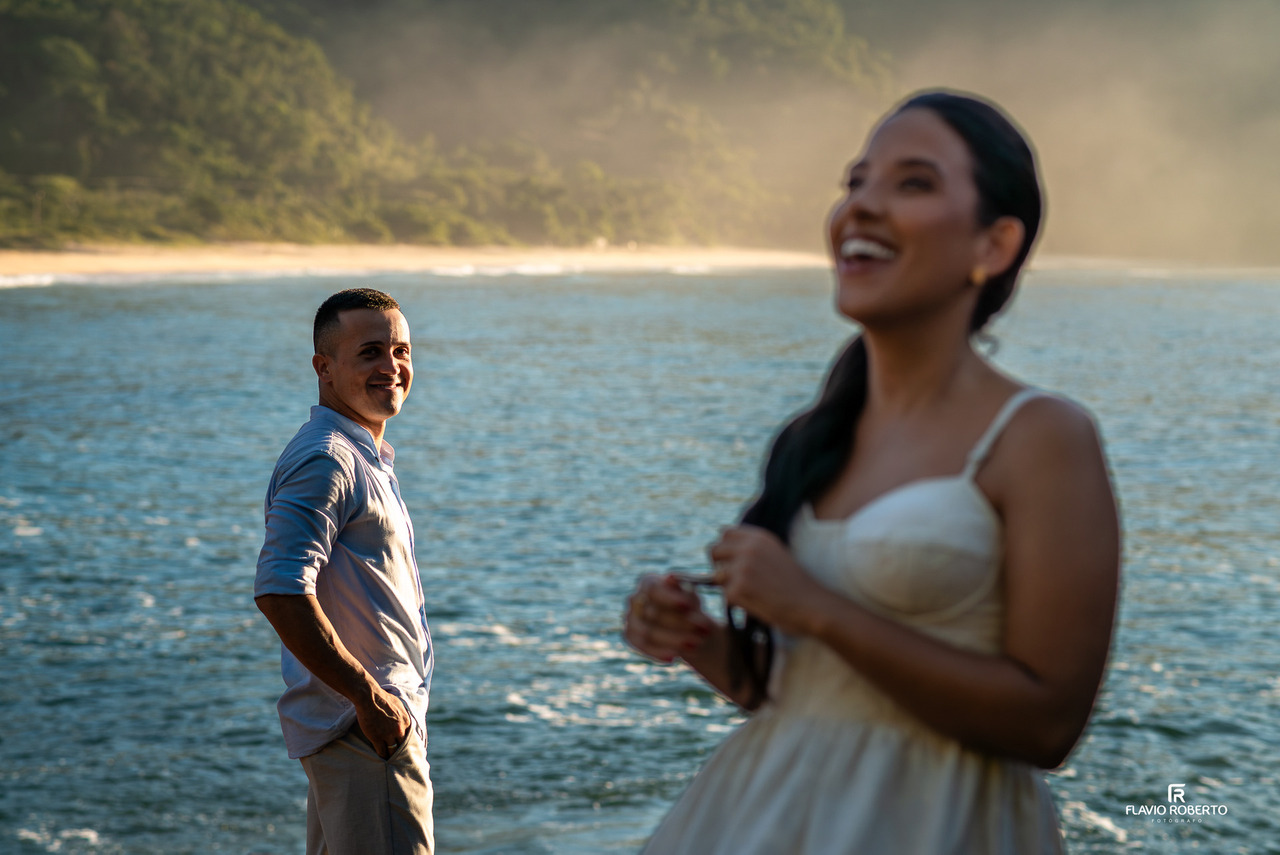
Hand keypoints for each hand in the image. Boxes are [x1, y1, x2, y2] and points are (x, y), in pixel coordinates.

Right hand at [355, 686, 411, 758]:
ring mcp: (388, 735)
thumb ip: (404, 715)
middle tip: (401, 760)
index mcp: (406, 722)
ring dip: (391, 756)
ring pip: (392, 751)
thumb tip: (406, 721)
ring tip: (391, 761)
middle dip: (401, 753)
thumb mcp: (399, 705)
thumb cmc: (383, 698)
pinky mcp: (377, 738)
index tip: (406, 751)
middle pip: (403, 747)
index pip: (410, 738)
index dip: (407, 745)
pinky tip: (381, 758)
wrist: (370, 697)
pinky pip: (381, 751)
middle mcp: (399, 730)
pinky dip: (382, 756)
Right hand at [623, 573, 714, 662]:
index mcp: (648, 582)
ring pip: (648, 632)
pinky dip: (658, 652)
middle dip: (680, 623)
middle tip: (705, 629)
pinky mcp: (630, 636)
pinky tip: (674, 658)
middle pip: (653, 613)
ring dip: (672, 639)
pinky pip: (642, 646)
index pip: (653, 589)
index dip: (669, 598)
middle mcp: (635, 599)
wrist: (688, 628)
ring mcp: (630, 618)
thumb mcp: (691, 596)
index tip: (688, 606)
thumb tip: (671, 578)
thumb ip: (682, 587)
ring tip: (695, 644)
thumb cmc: (690, 606)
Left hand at [709, 525, 825, 636]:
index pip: (725, 533)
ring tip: (750, 594)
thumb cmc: (795, 584)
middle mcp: (749, 548)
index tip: (732, 561)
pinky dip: (736, 602)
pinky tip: (755, 603)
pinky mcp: (739, 588)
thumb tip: (724, 550)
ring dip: (728, 586)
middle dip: (719, 565)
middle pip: (714, 550)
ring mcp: (742, 568)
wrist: (812, 605)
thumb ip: (753, 548)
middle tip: (733, 580)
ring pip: (717, 576)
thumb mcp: (775, 554)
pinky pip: (725, 595)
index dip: (725, 548)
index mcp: (759, 537)